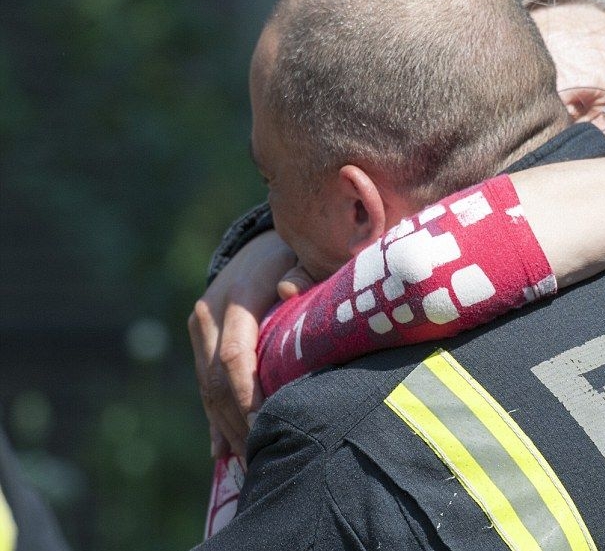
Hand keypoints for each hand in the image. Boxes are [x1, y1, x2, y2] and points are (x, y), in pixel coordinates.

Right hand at [188, 230, 298, 458]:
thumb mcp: (309, 257)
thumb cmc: (301, 254)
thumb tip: (288, 291)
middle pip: (216, 378)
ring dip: (226, 425)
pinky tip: (224, 449)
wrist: (264, 240)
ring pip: (206, 385)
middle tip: (261, 457)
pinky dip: (216, 415)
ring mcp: (201, 323)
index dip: (246, 394)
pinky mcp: (200, 334)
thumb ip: (305, 274)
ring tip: (251, 460)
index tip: (263, 425)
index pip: (236, 354)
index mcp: (240, 293)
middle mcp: (211, 310)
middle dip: (237, 421)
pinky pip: (204, 381)